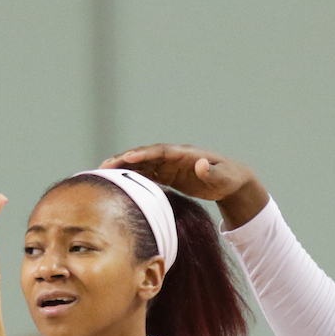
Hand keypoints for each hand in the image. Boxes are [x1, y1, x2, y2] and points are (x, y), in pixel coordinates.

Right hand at [99, 144, 268, 228]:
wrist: (231, 181)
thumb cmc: (228, 178)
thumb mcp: (222, 177)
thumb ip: (210, 172)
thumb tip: (200, 165)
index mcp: (185, 154)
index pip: (160, 151)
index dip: (144, 154)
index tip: (127, 157)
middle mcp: (174, 157)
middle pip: (145, 155)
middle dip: (125, 159)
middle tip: (104, 166)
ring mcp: (170, 165)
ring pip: (143, 164)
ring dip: (124, 168)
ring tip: (103, 173)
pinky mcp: (169, 174)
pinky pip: (148, 174)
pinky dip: (133, 176)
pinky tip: (118, 183)